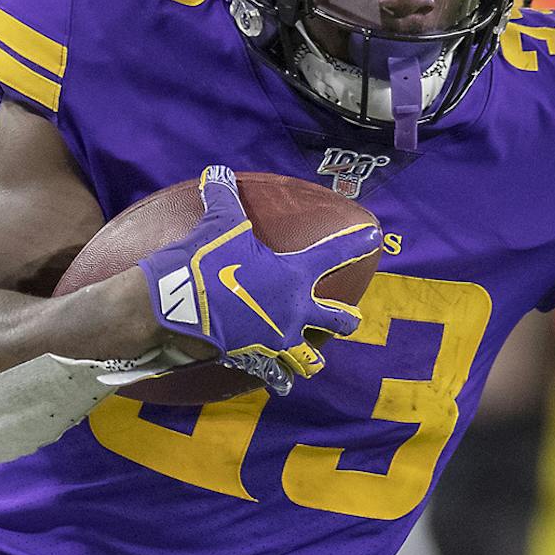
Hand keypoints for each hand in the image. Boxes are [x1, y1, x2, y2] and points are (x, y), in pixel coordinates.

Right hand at [136, 166, 379, 394]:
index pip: (334, 254)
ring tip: (316, 361)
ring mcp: (277, 338)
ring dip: (314, 358)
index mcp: (294, 276)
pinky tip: (280, 382)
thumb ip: (224, 198)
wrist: (179, 305)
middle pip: (335, 319)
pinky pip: (273, 372)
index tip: (375, 236)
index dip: (356, 242)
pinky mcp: (255, 356)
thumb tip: (217, 171)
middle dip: (345, 320)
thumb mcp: (218, 225)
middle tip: (352, 320)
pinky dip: (277, 377)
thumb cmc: (206, 261)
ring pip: (309, 356)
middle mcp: (295, 310)